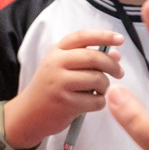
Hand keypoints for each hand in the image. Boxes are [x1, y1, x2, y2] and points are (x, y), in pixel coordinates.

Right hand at [7, 30, 123, 147]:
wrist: (28, 114)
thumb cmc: (50, 89)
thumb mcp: (63, 68)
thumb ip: (88, 60)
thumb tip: (115, 55)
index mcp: (56, 52)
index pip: (82, 37)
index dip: (103, 36)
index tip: (120, 39)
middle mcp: (56, 64)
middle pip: (93, 58)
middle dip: (112, 65)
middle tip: (119, 72)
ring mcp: (60, 83)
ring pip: (97, 79)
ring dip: (105, 86)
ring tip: (99, 91)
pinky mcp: (65, 103)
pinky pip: (96, 100)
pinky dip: (100, 102)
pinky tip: (92, 103)